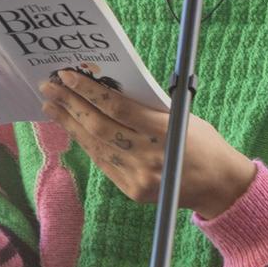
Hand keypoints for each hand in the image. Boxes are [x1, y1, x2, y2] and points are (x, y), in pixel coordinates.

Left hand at [39, 69, 256, 217]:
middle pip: (98, 127)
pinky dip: (86, 143)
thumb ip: (147, 107)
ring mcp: (138, 176)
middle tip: (49, 87)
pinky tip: (74, 129)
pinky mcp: (132, 190)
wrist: (218, 184)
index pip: (116, 107)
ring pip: (95, 146)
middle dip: (70, 104)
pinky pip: (103, 162)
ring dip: (70, 124)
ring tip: (52, 107)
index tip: (67, 76)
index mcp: (164, 130)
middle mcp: (149, 156)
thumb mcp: (181, 115)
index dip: (88, 91)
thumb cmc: (203, 142)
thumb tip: (107, 90)